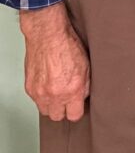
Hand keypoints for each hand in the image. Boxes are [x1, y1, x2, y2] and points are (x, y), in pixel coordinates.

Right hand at [20, 3, 89, 120]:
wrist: (47, 35)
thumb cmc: (67, 45)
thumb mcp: (87, 66)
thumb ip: (85, 86)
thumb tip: (83, 97)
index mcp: (72, 90)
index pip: (74, 116)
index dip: (76, 111)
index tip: (77, 106)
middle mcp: (55, 94)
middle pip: (57, 117)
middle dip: (62, 110)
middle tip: (66, 99)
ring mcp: (39, 92)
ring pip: (45, 110)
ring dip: (51, 104)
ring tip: (56, 91)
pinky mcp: (29, 88)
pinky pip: (36, 100)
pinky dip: (41, 95)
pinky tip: (47, 83)